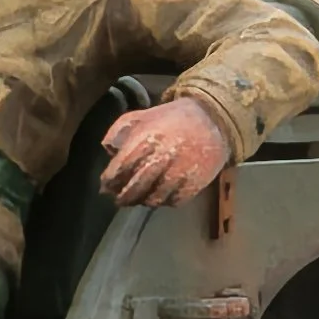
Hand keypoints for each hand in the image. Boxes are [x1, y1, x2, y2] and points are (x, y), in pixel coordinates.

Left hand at [100, 100, 231, 207]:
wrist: (212, 118)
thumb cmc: (171, 118)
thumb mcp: (142, 116)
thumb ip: (120, 130)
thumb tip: (108, 150)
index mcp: (146, 140)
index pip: (121, 168)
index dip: (110, 180)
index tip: (105, 186)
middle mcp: (162, 159)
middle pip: (136, 187)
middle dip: (124, 196)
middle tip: (119, 200)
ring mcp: (180, 173)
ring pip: (154, 198)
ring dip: (142, 201)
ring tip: (138, 199)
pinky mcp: (195, 182)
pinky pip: (174, 201)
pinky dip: (164, 202)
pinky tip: (159, 197)